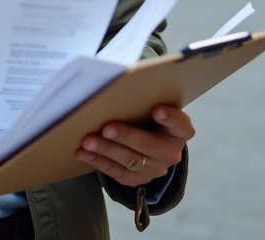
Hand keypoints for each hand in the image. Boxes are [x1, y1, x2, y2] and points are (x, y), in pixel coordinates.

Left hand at [75, 105, 193, 186]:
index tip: (156, 109)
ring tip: (88, 141)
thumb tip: (118, 85)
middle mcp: (170, 152)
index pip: (180, 124)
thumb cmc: (149, 120)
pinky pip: (117, 172)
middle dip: (126, 136)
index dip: (169, 118)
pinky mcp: (138, 179)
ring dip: (106, 149)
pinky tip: (84, 153)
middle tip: (107, 128)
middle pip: (148, 145)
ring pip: (130, 160)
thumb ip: (145, 102)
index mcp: (180, 132)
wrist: (150, 147)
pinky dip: (98, 161)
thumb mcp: (153, 109)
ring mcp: (155, 169)